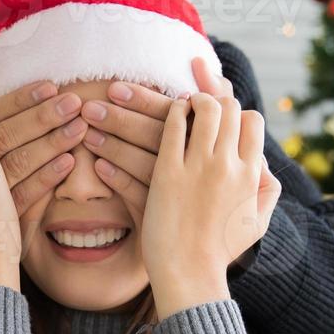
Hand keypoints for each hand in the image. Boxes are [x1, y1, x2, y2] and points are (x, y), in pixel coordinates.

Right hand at [0, 62, 86, 215]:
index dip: (20, 99)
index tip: (49, 86)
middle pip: (6, 134)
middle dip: (42, 116)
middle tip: (73, 100)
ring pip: (18, 162)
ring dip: (51, 142)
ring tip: (79, 126)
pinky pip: (25, 194)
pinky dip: (47, 177)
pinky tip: (68, 161)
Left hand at [87, 55, 241, 215]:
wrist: (216, 272)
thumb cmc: (230, 206)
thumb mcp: (245, 162)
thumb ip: (225, 108)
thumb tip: (198, 61)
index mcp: (231, 148)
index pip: (181, 113)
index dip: (145, 100)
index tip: (117, 87)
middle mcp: (213, 167)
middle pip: (157, 131)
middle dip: (119, 117)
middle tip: (91, 103)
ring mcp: (188, 191)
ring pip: (143, 158)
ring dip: (113, 142)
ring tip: (88, 130)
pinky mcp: (166, 214)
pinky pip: (136, 190)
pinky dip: (116, 176)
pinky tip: (99, 166)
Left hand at [140, 92, 278, 318]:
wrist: (189, 274)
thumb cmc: (221, 251)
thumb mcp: (258, 223)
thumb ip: (268, 191)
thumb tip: (265, 165)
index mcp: (251, 175)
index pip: (252, 121)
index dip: (239, 114)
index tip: (226, 118)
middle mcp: (228, 166)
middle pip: (229, 109)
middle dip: (216, 101)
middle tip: (202, 103)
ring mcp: (197, 167)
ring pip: (202, 110)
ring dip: (194, 100)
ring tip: (184, 104)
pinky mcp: (167, 172)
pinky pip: (171, 127)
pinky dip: (171, 112)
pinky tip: (168, 114)